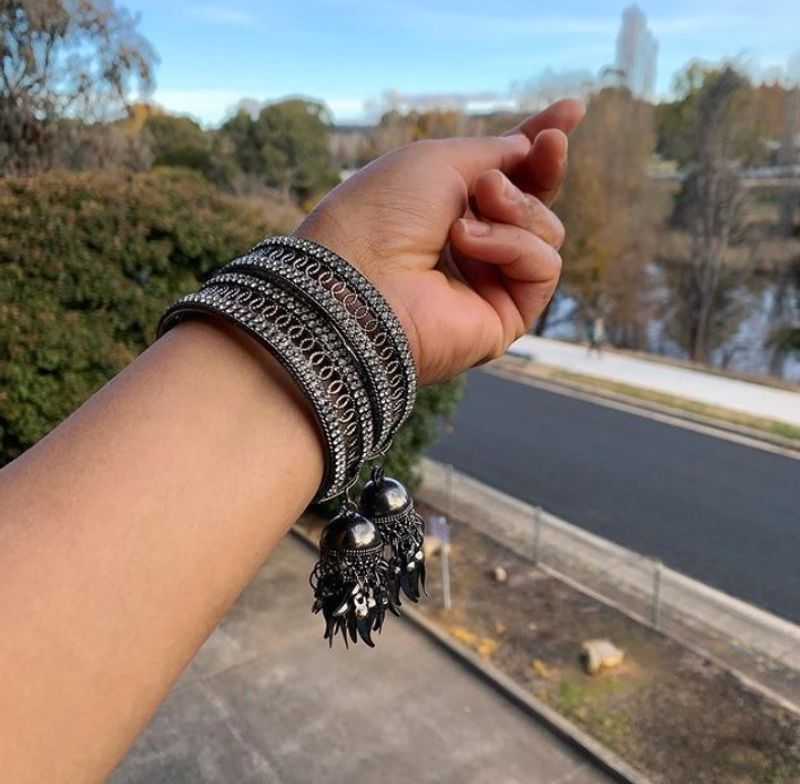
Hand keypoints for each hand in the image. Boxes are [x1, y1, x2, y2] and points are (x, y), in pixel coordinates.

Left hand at [295, 99, 584, 383]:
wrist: (357, 278)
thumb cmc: (382, 214)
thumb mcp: (438, 160)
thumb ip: (493, 153)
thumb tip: (531, 148)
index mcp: (446, 210)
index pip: (507, 177)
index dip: (538, 144)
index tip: (572, 111)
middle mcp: (470, 249)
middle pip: (536, 203)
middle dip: (545, 167)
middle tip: (547, 144)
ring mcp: (488, 285)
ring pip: (546, 232)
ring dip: (517, 207)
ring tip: (475, 206)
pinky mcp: (504, 318)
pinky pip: (542, 266)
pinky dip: (513, 245)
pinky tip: (468, 243)